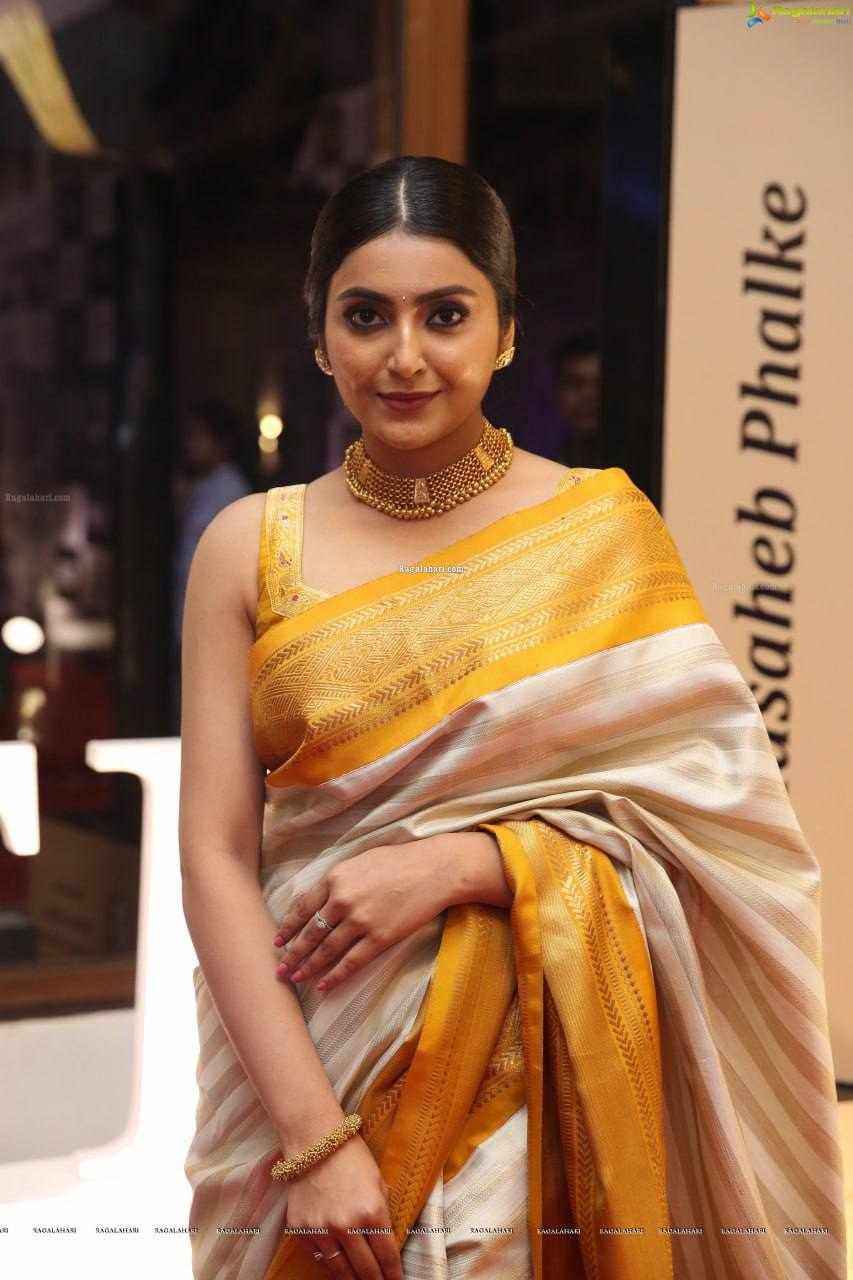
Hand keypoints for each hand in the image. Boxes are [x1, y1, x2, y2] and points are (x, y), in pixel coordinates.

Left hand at [272, 834, 466, 992]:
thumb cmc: (399, 861)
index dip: (288, 928)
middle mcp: (343, 900)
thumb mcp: (359, 861)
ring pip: (326, 951)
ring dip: (308, 968)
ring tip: (295, 979)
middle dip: (292, 954)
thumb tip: (318, 899)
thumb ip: (337, 880)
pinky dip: (334, 977)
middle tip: (279, 969)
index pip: (302, 908)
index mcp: (335, 878)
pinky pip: (351, 963)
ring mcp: (361, 921)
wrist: (434, 870)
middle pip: (310, 933)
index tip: (278, 942)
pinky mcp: (380, 938)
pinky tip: (323, 986)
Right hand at [285, 1132, 402, 1278]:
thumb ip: (382, 1212)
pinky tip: (338, 1266)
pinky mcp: (301, 1230)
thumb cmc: (350, 1156)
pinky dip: (329, 1263)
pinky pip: (318, 1257)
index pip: (387, 1256)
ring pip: (340, 1271)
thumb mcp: (378, 1182)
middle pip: (366, 1270)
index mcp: (372, 1211)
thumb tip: (386, 1240)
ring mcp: (322, 1230)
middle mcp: (347, 1226)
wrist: (314, 1139)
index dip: (394, 1274)